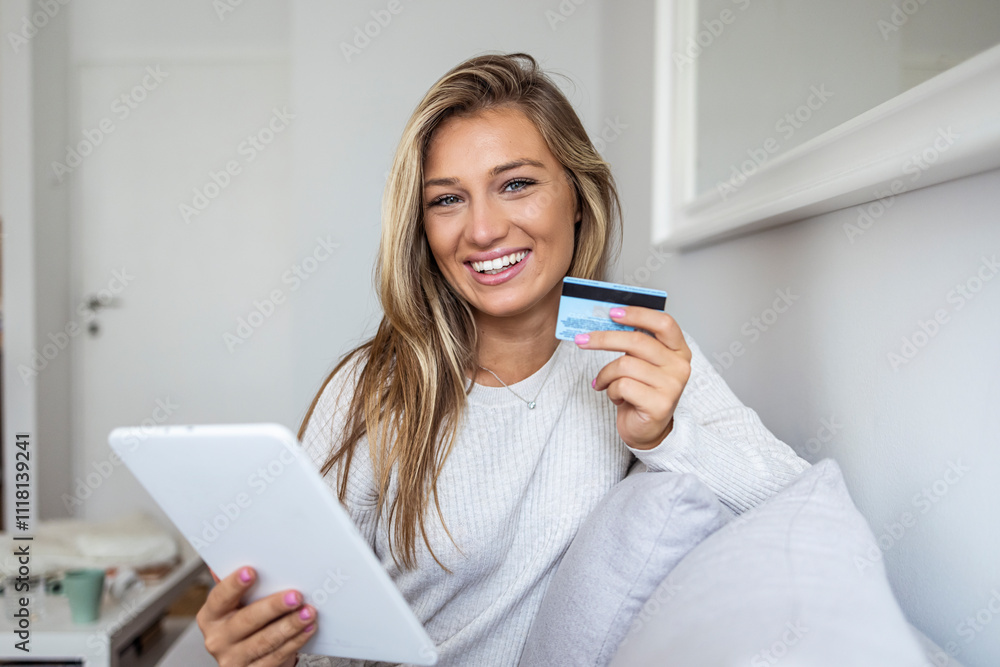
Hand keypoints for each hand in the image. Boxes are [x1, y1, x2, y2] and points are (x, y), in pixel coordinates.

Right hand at [197, 566, 316, 666]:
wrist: (250, 660)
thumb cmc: (246, 624)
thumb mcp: (236, 605)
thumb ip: (237, 584)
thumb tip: (233, 553)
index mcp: (211, 616)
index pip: (219, 598)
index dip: (234, 585)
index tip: (251, 571)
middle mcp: (218, 638)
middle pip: (246, 621)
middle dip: (273, 606)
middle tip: (295, 595)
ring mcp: (234, 659)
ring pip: (264, 641)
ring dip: (290, 625)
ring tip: (308, 612)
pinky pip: (276, 657)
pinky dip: (295, 642)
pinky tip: (307, 629)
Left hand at [576, 306, 691, 449]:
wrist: (647, 429)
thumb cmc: (642, 391)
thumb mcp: (642, 362)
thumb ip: (634, 342)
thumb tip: (608, 319)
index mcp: (679, 350)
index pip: (663, 323)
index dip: (637, 314)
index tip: (612, 312)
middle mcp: (680, 366)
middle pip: (637, 341)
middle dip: (604, 339)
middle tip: (582, 340)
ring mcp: (672, 386)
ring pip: (625, 365)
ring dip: (605, 374)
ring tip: (602, 382)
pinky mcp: (659, 404)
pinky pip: (623, 386)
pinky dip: (611, 390)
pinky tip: (615, 397)